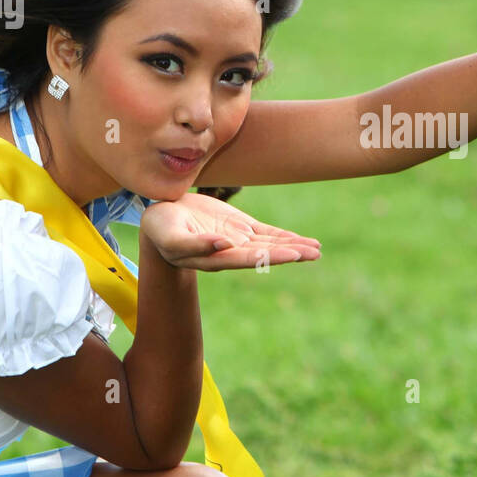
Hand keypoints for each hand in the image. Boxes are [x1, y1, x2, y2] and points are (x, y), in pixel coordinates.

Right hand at [139, 193, 320, 270]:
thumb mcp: (171, 236)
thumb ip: (194, 244)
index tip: (291, 254)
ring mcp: (238, 241)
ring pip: (271, 244)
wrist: (160, 217)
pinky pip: (268, 233)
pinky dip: (286, 237)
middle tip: (313, 254)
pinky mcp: (242, 228)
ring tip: (317, 250)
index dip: (269, 256)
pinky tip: (305, 242)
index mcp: (214, 258)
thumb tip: (223, 244)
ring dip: (294, 246)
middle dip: (290, 253)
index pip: (246, 258)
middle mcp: (231, 253)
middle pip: (264, 253)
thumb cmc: (160, 228)